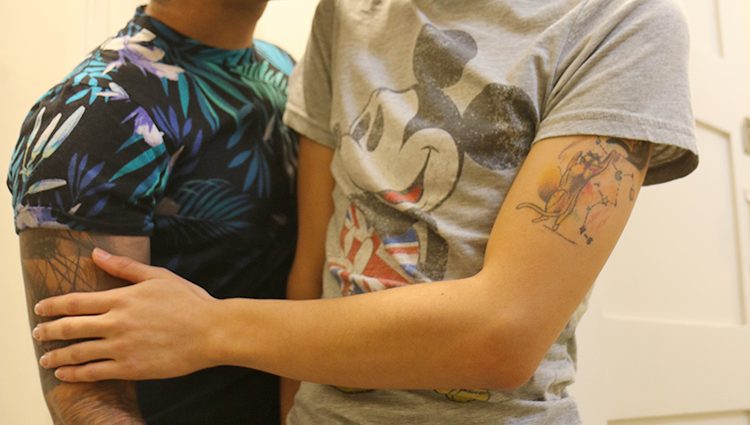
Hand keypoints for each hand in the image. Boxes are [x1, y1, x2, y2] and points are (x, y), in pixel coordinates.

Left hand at [33, 248, 221, 381]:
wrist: (211, 331)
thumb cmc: (189, 302)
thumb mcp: (158, 276)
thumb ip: (124, 267)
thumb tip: (96, 254)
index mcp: (122, 298)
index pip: (75, 301)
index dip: (52, 305)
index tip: (40, 308)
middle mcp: (116, 322)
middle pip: (70, 327)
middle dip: (48, 331)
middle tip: (37, 333)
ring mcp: (122, 347)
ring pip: (77, 352)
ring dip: (56, 356)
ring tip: (45, 359)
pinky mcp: (130, 368)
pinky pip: (94, 373)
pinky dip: (74, 375)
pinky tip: (65, 375)